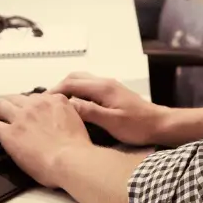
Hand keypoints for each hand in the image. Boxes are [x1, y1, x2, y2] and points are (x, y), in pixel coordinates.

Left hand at [0, 92, 91, 187]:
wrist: (71, 160)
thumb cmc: (77, 148)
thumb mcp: (77, 121)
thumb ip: (68, 114)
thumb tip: (64, 120)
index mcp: (54, 101)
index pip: (37, 97)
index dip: (29, 104)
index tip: (26, 110)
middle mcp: (36, 105)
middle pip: (16, 97)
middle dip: (10, 103)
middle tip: (5, 111)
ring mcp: (21, 118)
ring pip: (0, 105)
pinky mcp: (10, 134)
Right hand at [51, 73, 167, 145]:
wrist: (159, 124)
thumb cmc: (138, 125)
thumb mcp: (112, 122)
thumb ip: (90, 112)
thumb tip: (69, 104)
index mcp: (103, 87)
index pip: (72, 83)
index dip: (55, 91)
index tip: (43, 101)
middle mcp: (104, 83)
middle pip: (75, 77)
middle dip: (59, 87)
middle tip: (47, 102)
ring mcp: (108, 87)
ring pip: (82, 81)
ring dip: (68, 89)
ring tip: (57, 104)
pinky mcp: (111, 93)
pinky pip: (88, 87)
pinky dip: (77, 92)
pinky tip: (74, 106)